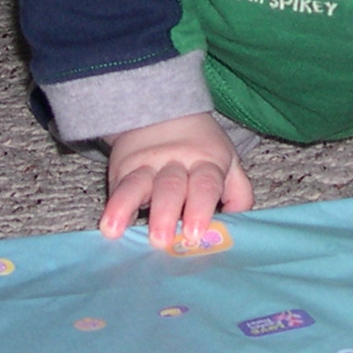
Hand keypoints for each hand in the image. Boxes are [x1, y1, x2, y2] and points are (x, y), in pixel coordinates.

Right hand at [102, 112, 254, 248]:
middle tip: (162, 240)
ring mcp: (147, 165)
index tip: (195, 233)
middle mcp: (176, 164)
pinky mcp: (123, 169)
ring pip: (138, 185)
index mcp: (207, 163)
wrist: (162, 112)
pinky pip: (118, 188)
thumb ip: (238, 192)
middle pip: (171, 187)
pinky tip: (108, 226)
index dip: (201, 207)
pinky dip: (113, 207)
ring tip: (118, 231)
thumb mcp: (227, 161)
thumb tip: (244, 226)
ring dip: (128, 207)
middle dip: (165, 213)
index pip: (205, 184)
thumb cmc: (201, 149)